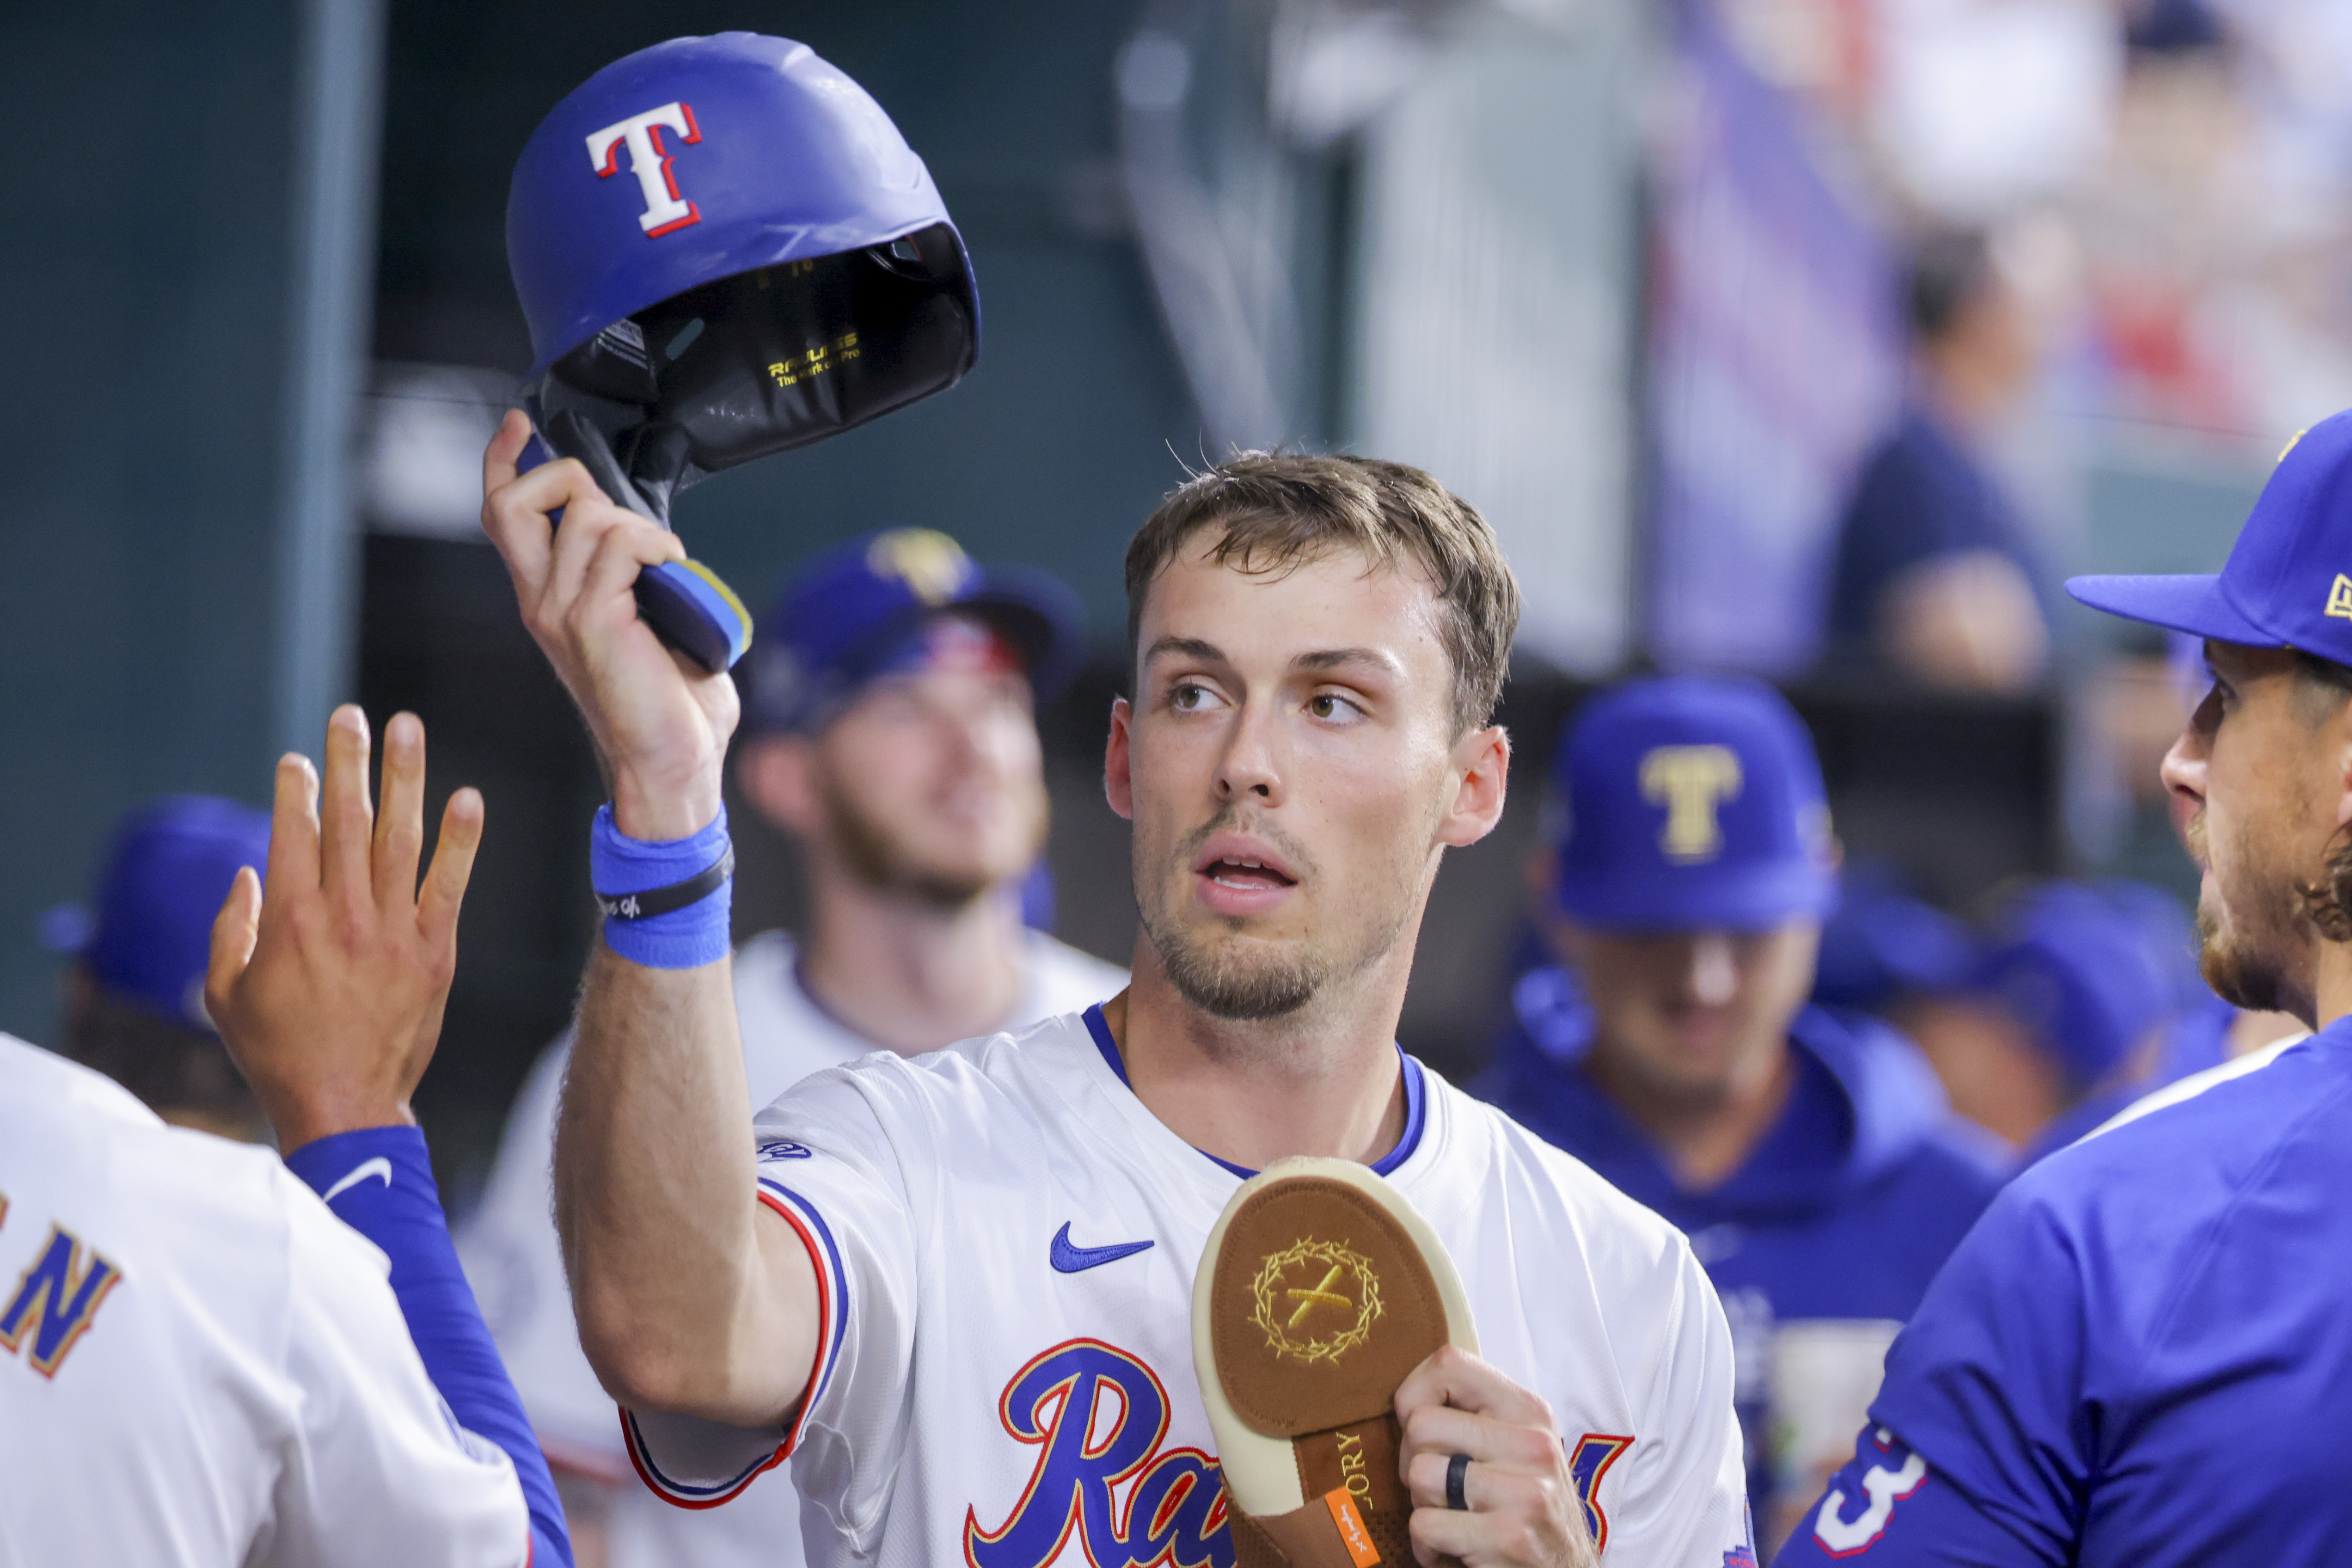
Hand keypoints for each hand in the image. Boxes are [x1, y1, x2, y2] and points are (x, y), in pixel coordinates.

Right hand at [206, 706, 483, 1152]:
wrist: (344, 1104)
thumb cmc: (276, 1053)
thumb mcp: (225, 994)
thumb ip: (230, 929)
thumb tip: (246, 872)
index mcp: (288, 921)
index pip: (293, 834)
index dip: (297, 790)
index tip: (300, 757)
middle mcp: (342, 916)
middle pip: (346, 822)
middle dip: (348, 763)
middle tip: (351, 715)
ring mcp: (392, 931)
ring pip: (398, 838)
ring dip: (403, 778)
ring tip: (407, 728)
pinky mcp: (434, 950)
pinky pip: (449, 884)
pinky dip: (460, 840)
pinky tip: (468, 798)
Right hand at [479, 410, 736, 839]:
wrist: (673, 763)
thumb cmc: (668, 699)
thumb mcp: (641, 618)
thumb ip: (628, 573)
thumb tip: (647, 534)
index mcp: (549, 598)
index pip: (502, 516)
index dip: (504, 462)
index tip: (520, 424)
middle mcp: (541, 602)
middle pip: (512, 504)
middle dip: (567, 479)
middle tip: (622, 515)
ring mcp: (561, 612)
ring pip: (583, 514)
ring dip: (637, 525)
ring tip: (665, 567)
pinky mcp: (593, 622)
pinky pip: (618, 543)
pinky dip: (655, 545)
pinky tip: (674, 574)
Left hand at [1396, 1346, 1600, 1567]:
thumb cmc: (1525, 1507)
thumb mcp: (1515, 1447)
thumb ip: (1473, 1415)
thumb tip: (1407, 1398)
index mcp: (1529, 1411)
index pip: (1449, 1363)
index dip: (1414, 1394)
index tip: (1421, 1428)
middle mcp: (1533, 1444)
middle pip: (1420, 1424)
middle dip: (1413, 1461)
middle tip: (1440, 1488)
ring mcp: (1525, 1491)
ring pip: (1420, 1475)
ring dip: (1423, 1506)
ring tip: (1453, 1518)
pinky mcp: (1509, 1536)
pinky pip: (1425, 1525)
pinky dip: (1427, 1546)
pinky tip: (1456, 1550)